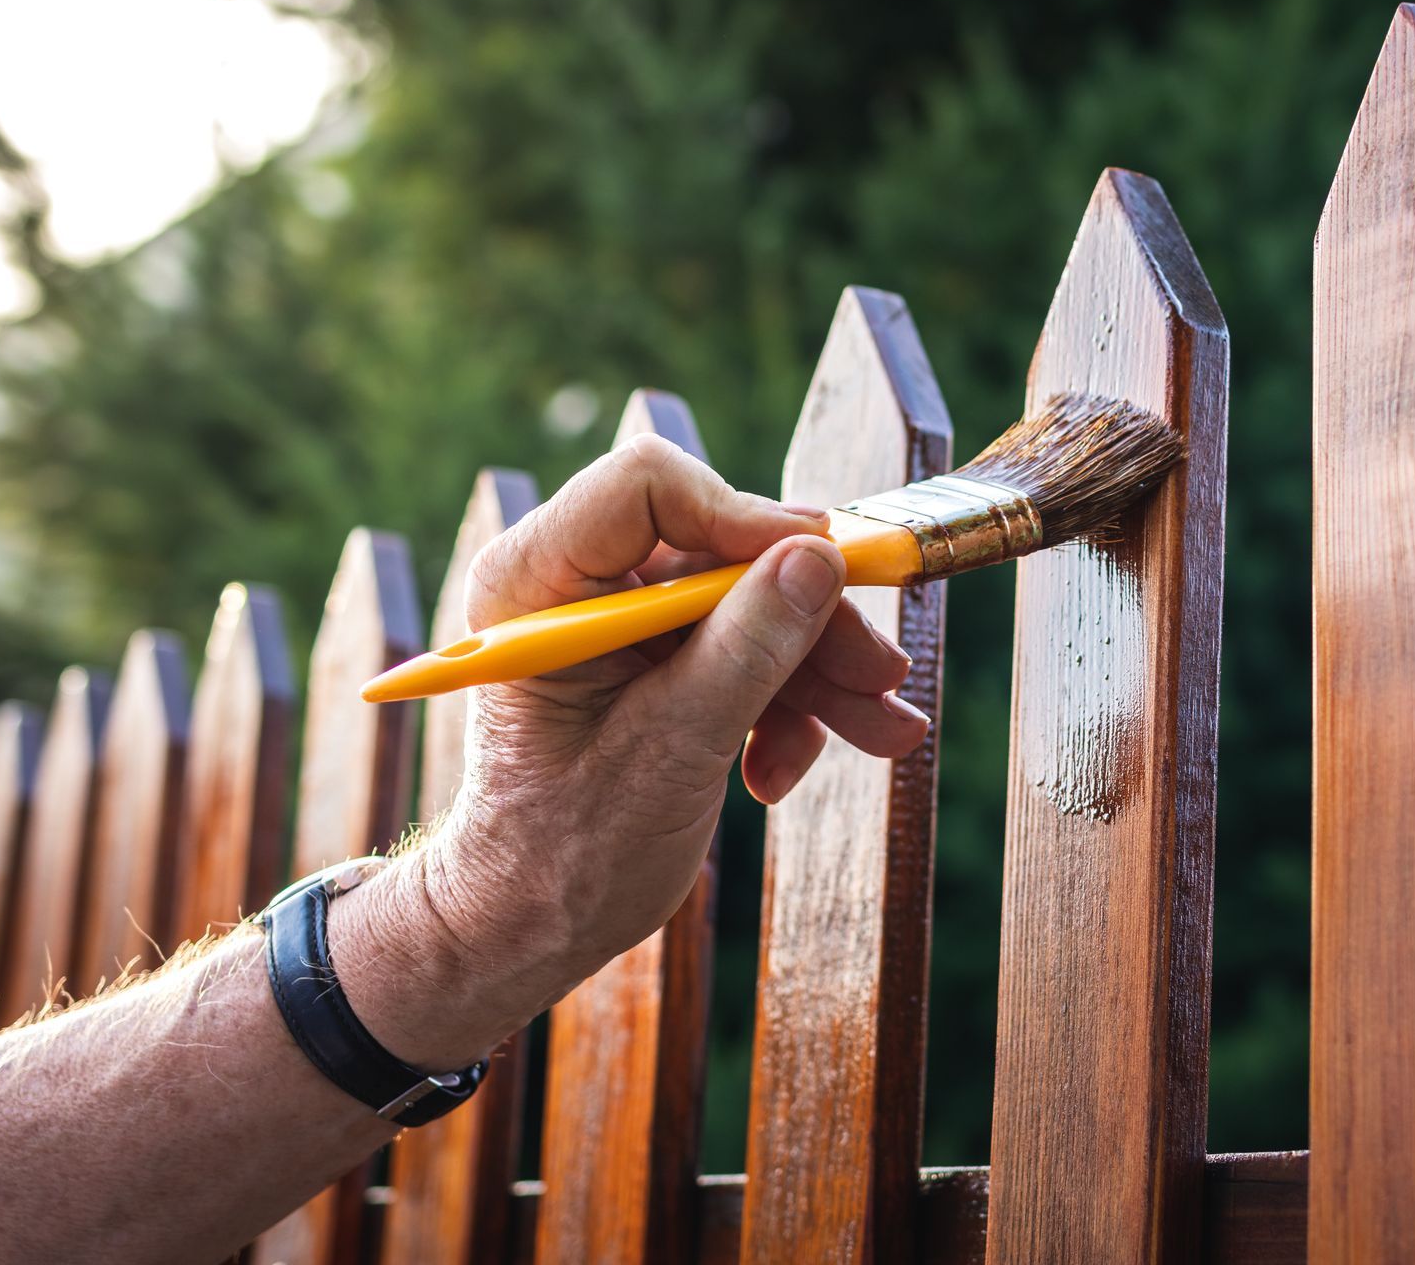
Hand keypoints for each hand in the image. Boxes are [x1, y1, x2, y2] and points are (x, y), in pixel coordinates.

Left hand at [335, 434, 929, 1066]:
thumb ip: (747, 649)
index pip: (649, 488)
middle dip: (807, 620)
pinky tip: (783, 769)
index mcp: (537, 581)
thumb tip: (819, 558)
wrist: (532, 926)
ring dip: (816, 673)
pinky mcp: (654, 658)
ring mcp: (618, 621)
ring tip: (881, 733)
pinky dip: (782, 705)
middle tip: (881, 675)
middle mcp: (575, 583)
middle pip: (719, 552)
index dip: (745, 519)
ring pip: (747, 603)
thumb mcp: (672, 749)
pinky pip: (742, 648)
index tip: (825, 567)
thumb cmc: (566, 852)